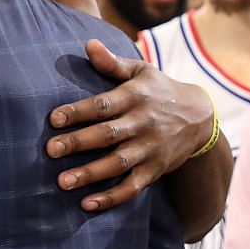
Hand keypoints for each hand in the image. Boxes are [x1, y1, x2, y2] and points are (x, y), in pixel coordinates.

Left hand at [47, 40, 212, 213]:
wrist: (200, 118)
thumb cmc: (159, 91)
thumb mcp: (141, 71)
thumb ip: (112, 63)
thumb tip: (88, 44)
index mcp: (135, 97)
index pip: (103, 104)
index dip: (78, 111)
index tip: (53, 118)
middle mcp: (142, 124)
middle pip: (107, 135)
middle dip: (78, 143)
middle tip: (50, 151)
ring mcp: (149, 149)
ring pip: (117, 164)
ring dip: (90, 174)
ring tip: (62, 182)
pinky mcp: (154, 170)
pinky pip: (132, 187)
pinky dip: (111, 197)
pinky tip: (88, 204)